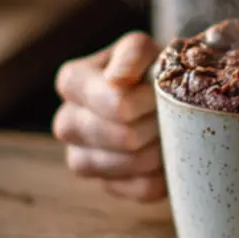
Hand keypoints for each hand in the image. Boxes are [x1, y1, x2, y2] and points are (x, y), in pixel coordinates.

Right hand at [53, 32, 165, 201]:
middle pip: (126, 137)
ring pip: (134, 163)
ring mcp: (81, 159)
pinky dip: (164, 172)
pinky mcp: (104, 185)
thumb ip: (132, 54)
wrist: (160, 96)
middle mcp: (67, 123)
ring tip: (169, 129)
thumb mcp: (143, 49)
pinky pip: (142, 188)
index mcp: (72, 82)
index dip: (148, 101)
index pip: (116, 105)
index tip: (160, 91)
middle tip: (171, 111)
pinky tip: (166, 153)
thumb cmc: (148, 68)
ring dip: (163, 146)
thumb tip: (117, 81)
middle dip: (157, 123)